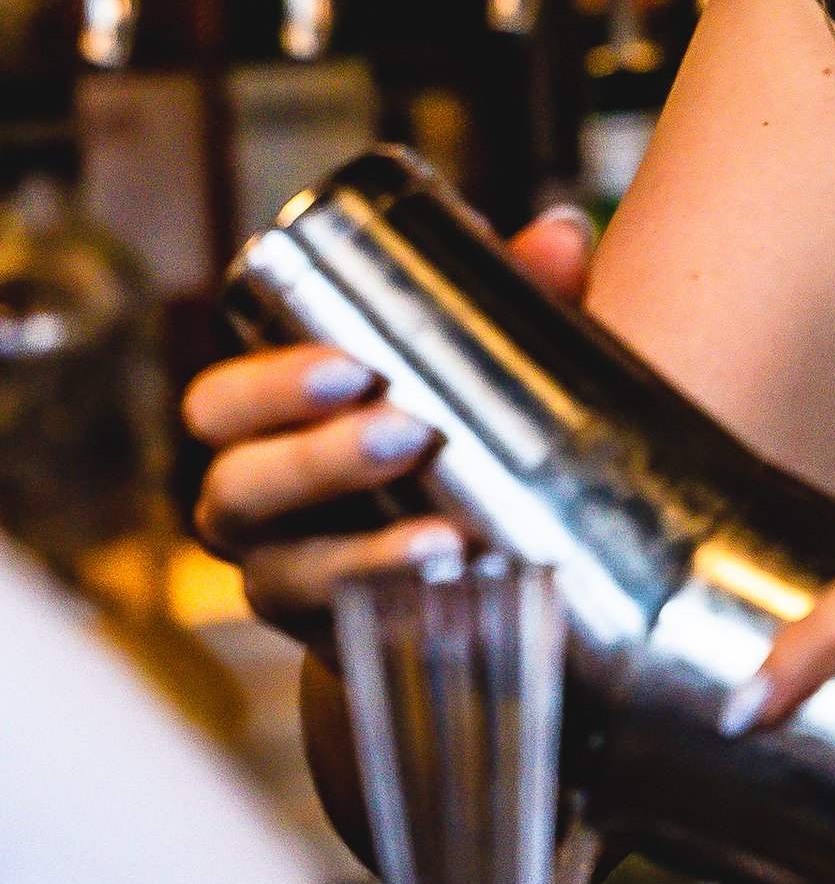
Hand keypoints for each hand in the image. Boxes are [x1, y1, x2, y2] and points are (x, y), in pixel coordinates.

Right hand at [186, 205, 593, 633]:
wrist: (456, 571)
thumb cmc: (448, 438)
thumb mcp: (471, 366)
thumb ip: (513, 299)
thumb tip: (564, 232)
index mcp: (260, 430)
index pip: (221, 405)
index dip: (269, 387)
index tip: (353, 367)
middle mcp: (252, 513)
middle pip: (241, 488)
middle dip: (317, 461)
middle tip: (409, 432)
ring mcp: (288, 589)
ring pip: (290, 577)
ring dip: (363, 556)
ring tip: (448, 539)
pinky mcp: (339, 651)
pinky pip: (352, 644)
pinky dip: (406, 619)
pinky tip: (465, 599)